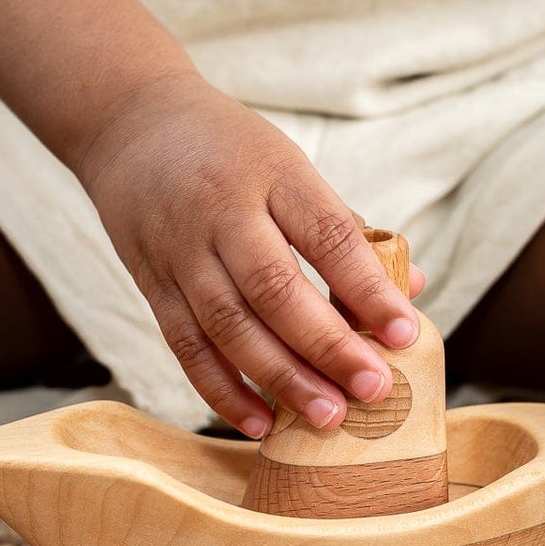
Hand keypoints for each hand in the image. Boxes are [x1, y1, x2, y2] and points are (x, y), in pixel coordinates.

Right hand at [77, 71, 425, 436]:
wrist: (133, 122)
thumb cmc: (232, 151)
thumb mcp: (292, 168)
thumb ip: (347, 231)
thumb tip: (411, 290)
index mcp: (272, 173)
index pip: (326, 235)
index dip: (367, 288)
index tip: (406, 333)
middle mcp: (221, 211)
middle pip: (274, 288)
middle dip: (327, 346)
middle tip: (373, 389)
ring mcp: (180, 250)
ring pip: (228, 325)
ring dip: (280, 378)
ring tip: (327, 416)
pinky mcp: (150, 282)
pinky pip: (186, 345)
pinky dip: (222, 390)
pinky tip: (261, 423)